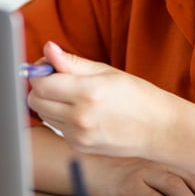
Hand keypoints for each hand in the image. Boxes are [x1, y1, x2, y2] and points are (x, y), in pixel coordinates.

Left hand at [27, 42, 173, 157]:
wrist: (159, 129)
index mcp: (88, 93)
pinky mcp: (79, 147)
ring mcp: (79, 136)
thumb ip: (72, 62)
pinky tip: (83, 113)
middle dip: (41, 87)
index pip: (41, 83)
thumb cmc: (137, 96)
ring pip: (43, 115)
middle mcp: (80, 117)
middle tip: (58, 79)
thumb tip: (48, 49)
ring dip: (50, 102)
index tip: (48, 66)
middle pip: (36, 100)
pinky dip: (62, 118)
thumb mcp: (106, 72)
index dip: (39, 72)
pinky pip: (57, 127)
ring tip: (74, 96)